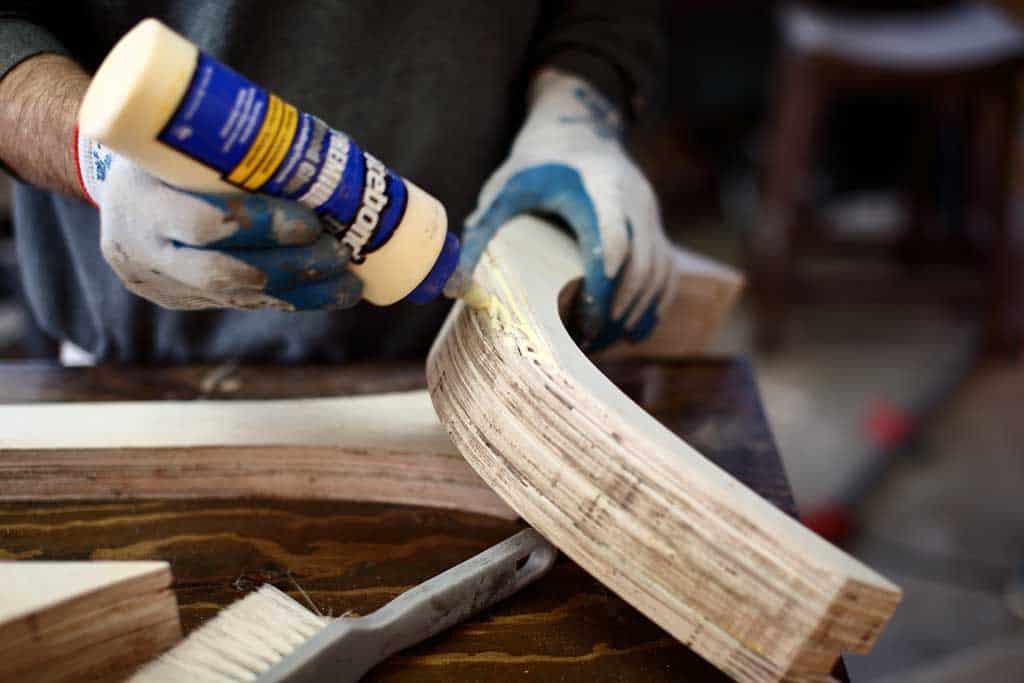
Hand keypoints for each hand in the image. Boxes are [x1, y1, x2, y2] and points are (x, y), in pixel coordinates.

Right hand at [76, 135, 361, 310]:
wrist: (119, 185)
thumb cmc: (164, 147)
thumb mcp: (184, 134)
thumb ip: (242, 148)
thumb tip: (328, 154)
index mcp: (139, 200)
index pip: (202, 224)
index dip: (261, 226)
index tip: (310, 221)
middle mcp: (142, 251)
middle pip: (223, 273)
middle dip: (289, 266)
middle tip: (339, 252)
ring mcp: (159, 283)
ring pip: (237, 297)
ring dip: (300, 291)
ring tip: (349, 283)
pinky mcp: (180, 300)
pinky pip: (240, 304)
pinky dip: (289, 299)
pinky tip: (329, 295)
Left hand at [457, 69, 674, 350]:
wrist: (578, 130)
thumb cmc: (538, 164)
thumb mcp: (507, 188)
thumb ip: (483, 231)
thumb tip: (454, 286)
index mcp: (598, 187)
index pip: (612, 235)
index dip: (604, 278)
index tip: (588, 317)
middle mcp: (633, 199)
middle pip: (641, 262)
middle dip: (616, 308)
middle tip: (587, 343)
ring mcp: (650, 214)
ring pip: (658, 271)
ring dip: (633, 311)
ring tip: (601, 344)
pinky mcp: (656, 228)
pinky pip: (666, 271)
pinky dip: (653, 304)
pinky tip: (632, 332)